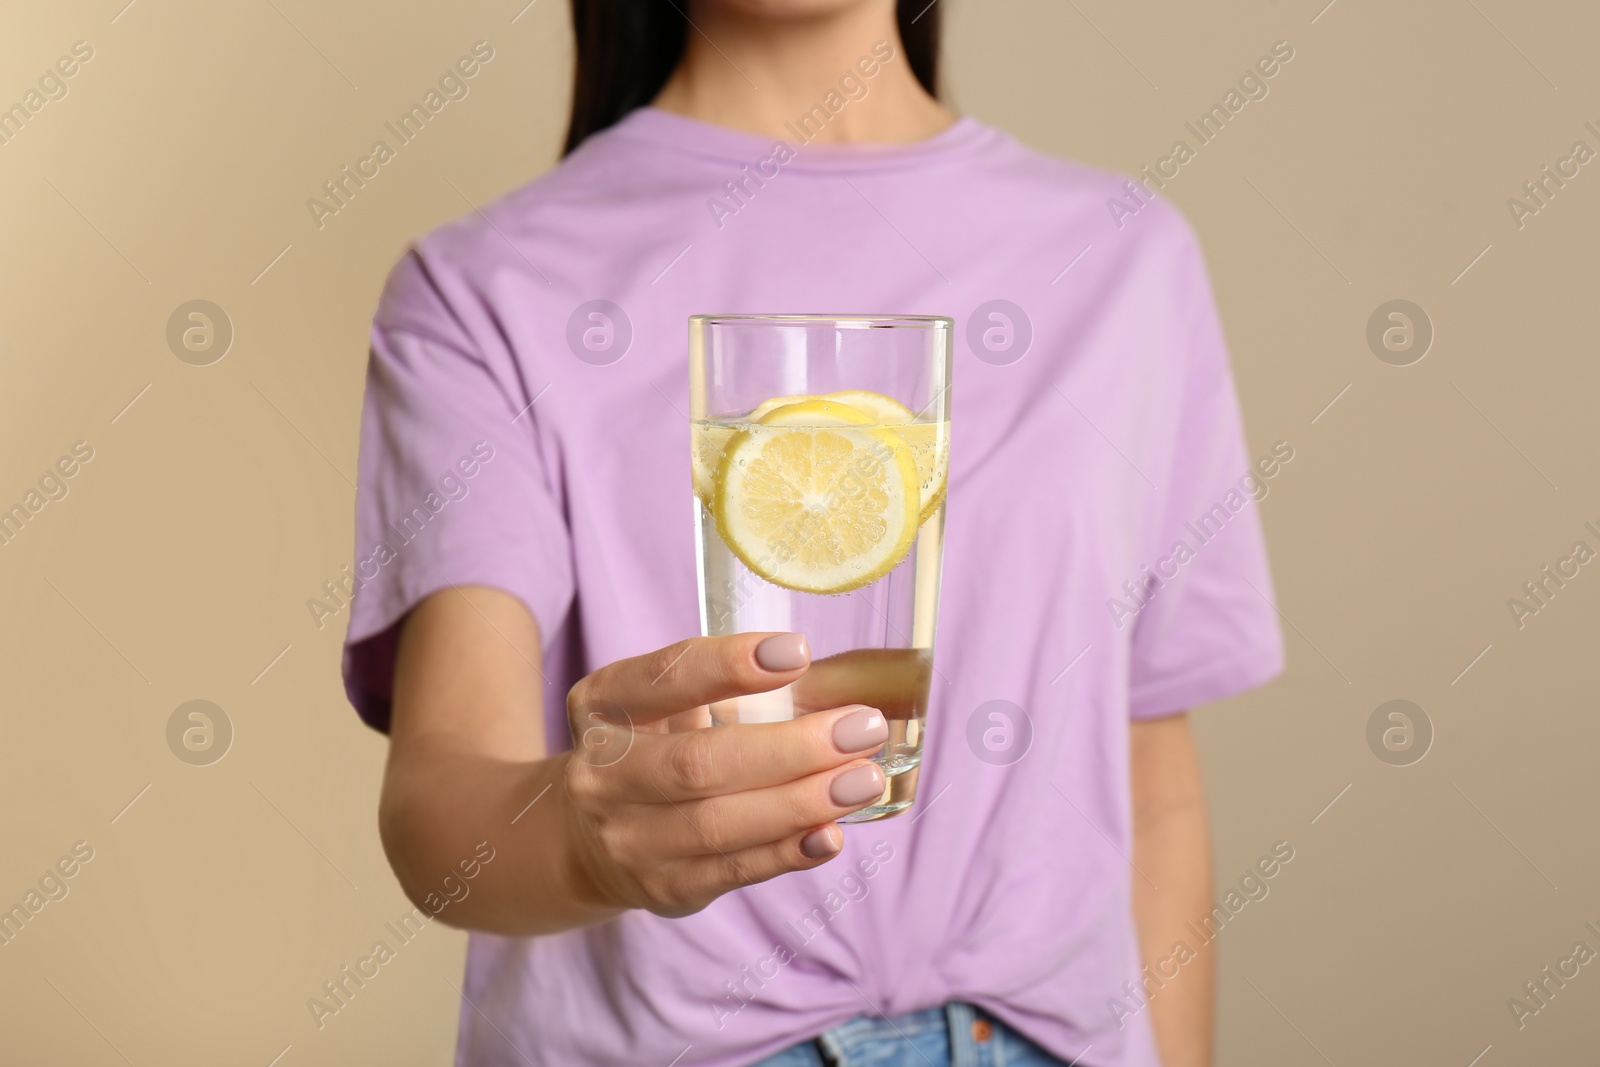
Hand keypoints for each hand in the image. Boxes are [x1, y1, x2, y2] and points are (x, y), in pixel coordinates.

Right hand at [562, 632, 888, 917]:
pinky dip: (788, 853)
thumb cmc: (649, 748)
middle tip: (861, 728)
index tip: (798, 651)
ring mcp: (630, 839)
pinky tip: (831, 833)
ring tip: (864, 779)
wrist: (587, 839)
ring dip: (801, 802)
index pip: (663, 680)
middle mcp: (603, 775)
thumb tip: (834, 684)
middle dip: (790, 747)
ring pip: (719, 824)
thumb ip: (722, 687)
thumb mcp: (659, 704)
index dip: (728, 665)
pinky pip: (734, 872)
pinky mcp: (665, 888)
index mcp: (603, 707)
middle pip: (699, 764)